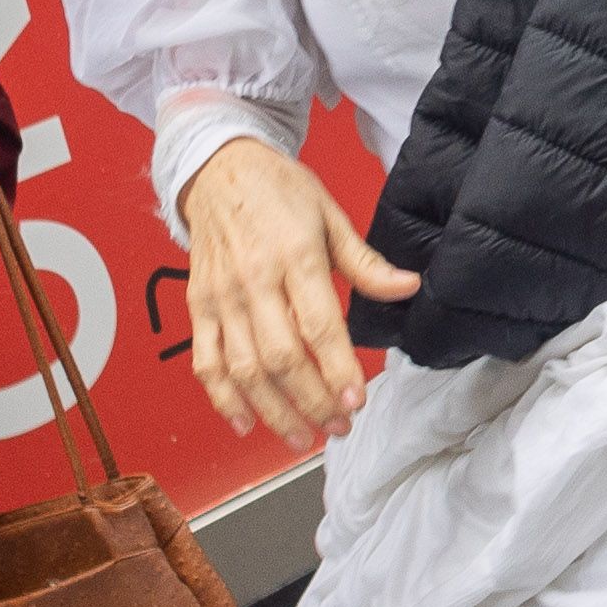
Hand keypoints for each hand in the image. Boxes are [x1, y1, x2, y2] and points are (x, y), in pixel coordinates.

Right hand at [179, 138, 417, 447]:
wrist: (219, 169)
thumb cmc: (281, 191)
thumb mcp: (331, 215)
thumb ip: (366, 262)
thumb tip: (408, 287)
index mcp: (294, 255)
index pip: (318, 325)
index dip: (338, 368)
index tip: (357, 400)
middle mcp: (254, 281)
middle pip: (281, 357)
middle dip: (312, 400)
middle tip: (339, 425)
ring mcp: (221, 298)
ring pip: (244, 370)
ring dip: (273, 410)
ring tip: (303, 437)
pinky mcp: (199, 308)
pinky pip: (206, 362)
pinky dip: (222, 398)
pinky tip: (245, 423)